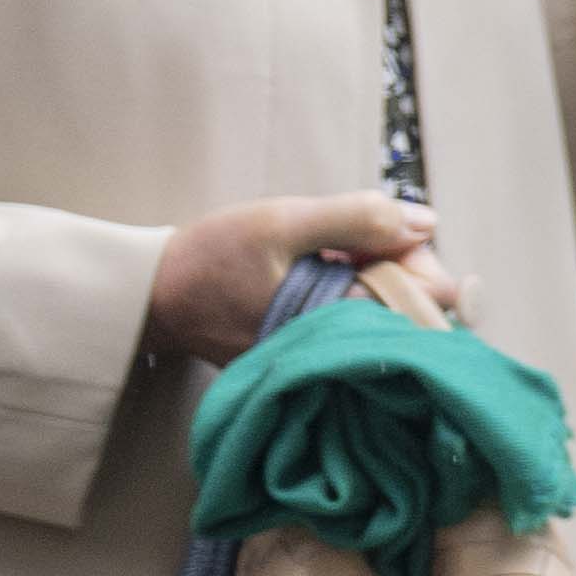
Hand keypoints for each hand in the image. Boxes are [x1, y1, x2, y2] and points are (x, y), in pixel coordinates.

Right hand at [146, 189, 442, 361]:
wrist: (149, 298)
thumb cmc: (212, 258)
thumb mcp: (283, 222)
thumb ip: (358, 219)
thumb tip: (425, 223)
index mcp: (336, 321)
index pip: (426, 303)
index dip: (423, 264)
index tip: (396, 237)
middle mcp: (333, 350)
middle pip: (409, 312)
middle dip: (400, 268)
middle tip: (360, 239)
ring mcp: (318, 356)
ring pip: (380, 315)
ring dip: (373, 278)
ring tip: (335, 253)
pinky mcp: (304, 354)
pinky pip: (349, 324)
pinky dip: (348, 293)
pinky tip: (322, 272)